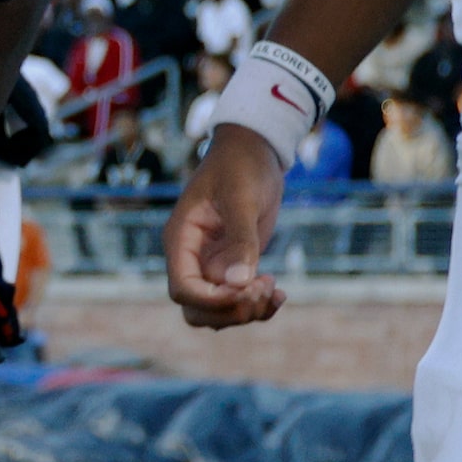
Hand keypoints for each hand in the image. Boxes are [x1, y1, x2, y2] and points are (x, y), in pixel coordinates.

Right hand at [164, 128, 287, 328]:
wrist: (255, 149)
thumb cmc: (241, 165)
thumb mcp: (242, 198)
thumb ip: (240, 240)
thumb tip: (239, 283)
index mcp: (181, 238)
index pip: (183, 289)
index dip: (211, 300)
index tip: (245, 290)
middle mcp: (192, 257)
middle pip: (197, 309)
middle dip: (230, 311)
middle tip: (263, 287)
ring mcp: (212, 264)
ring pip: (218, 311)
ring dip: (247, 312)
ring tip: (274, 288)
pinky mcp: (234, 265)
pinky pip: (239, 300)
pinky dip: (259, 306)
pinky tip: (279, 292)